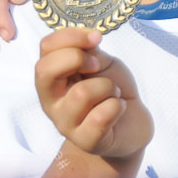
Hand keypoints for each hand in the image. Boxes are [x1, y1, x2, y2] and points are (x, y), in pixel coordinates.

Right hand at [34, 28, 151, 158]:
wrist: (132, 123)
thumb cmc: (111, 90)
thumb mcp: (101, 63)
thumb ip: (89, 51)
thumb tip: (89, 38)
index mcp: (53, 77)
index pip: (45, 47)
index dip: (72, 36)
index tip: (96, 39)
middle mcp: (51, 101)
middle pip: (45, 70)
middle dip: (79, 58)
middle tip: (98, 66)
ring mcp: (65, 123)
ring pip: (82, 93)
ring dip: (108, 87)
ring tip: (112, 93)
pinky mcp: (85, 141)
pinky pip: (101, 116)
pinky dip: (118, 106)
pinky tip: (118, 109)